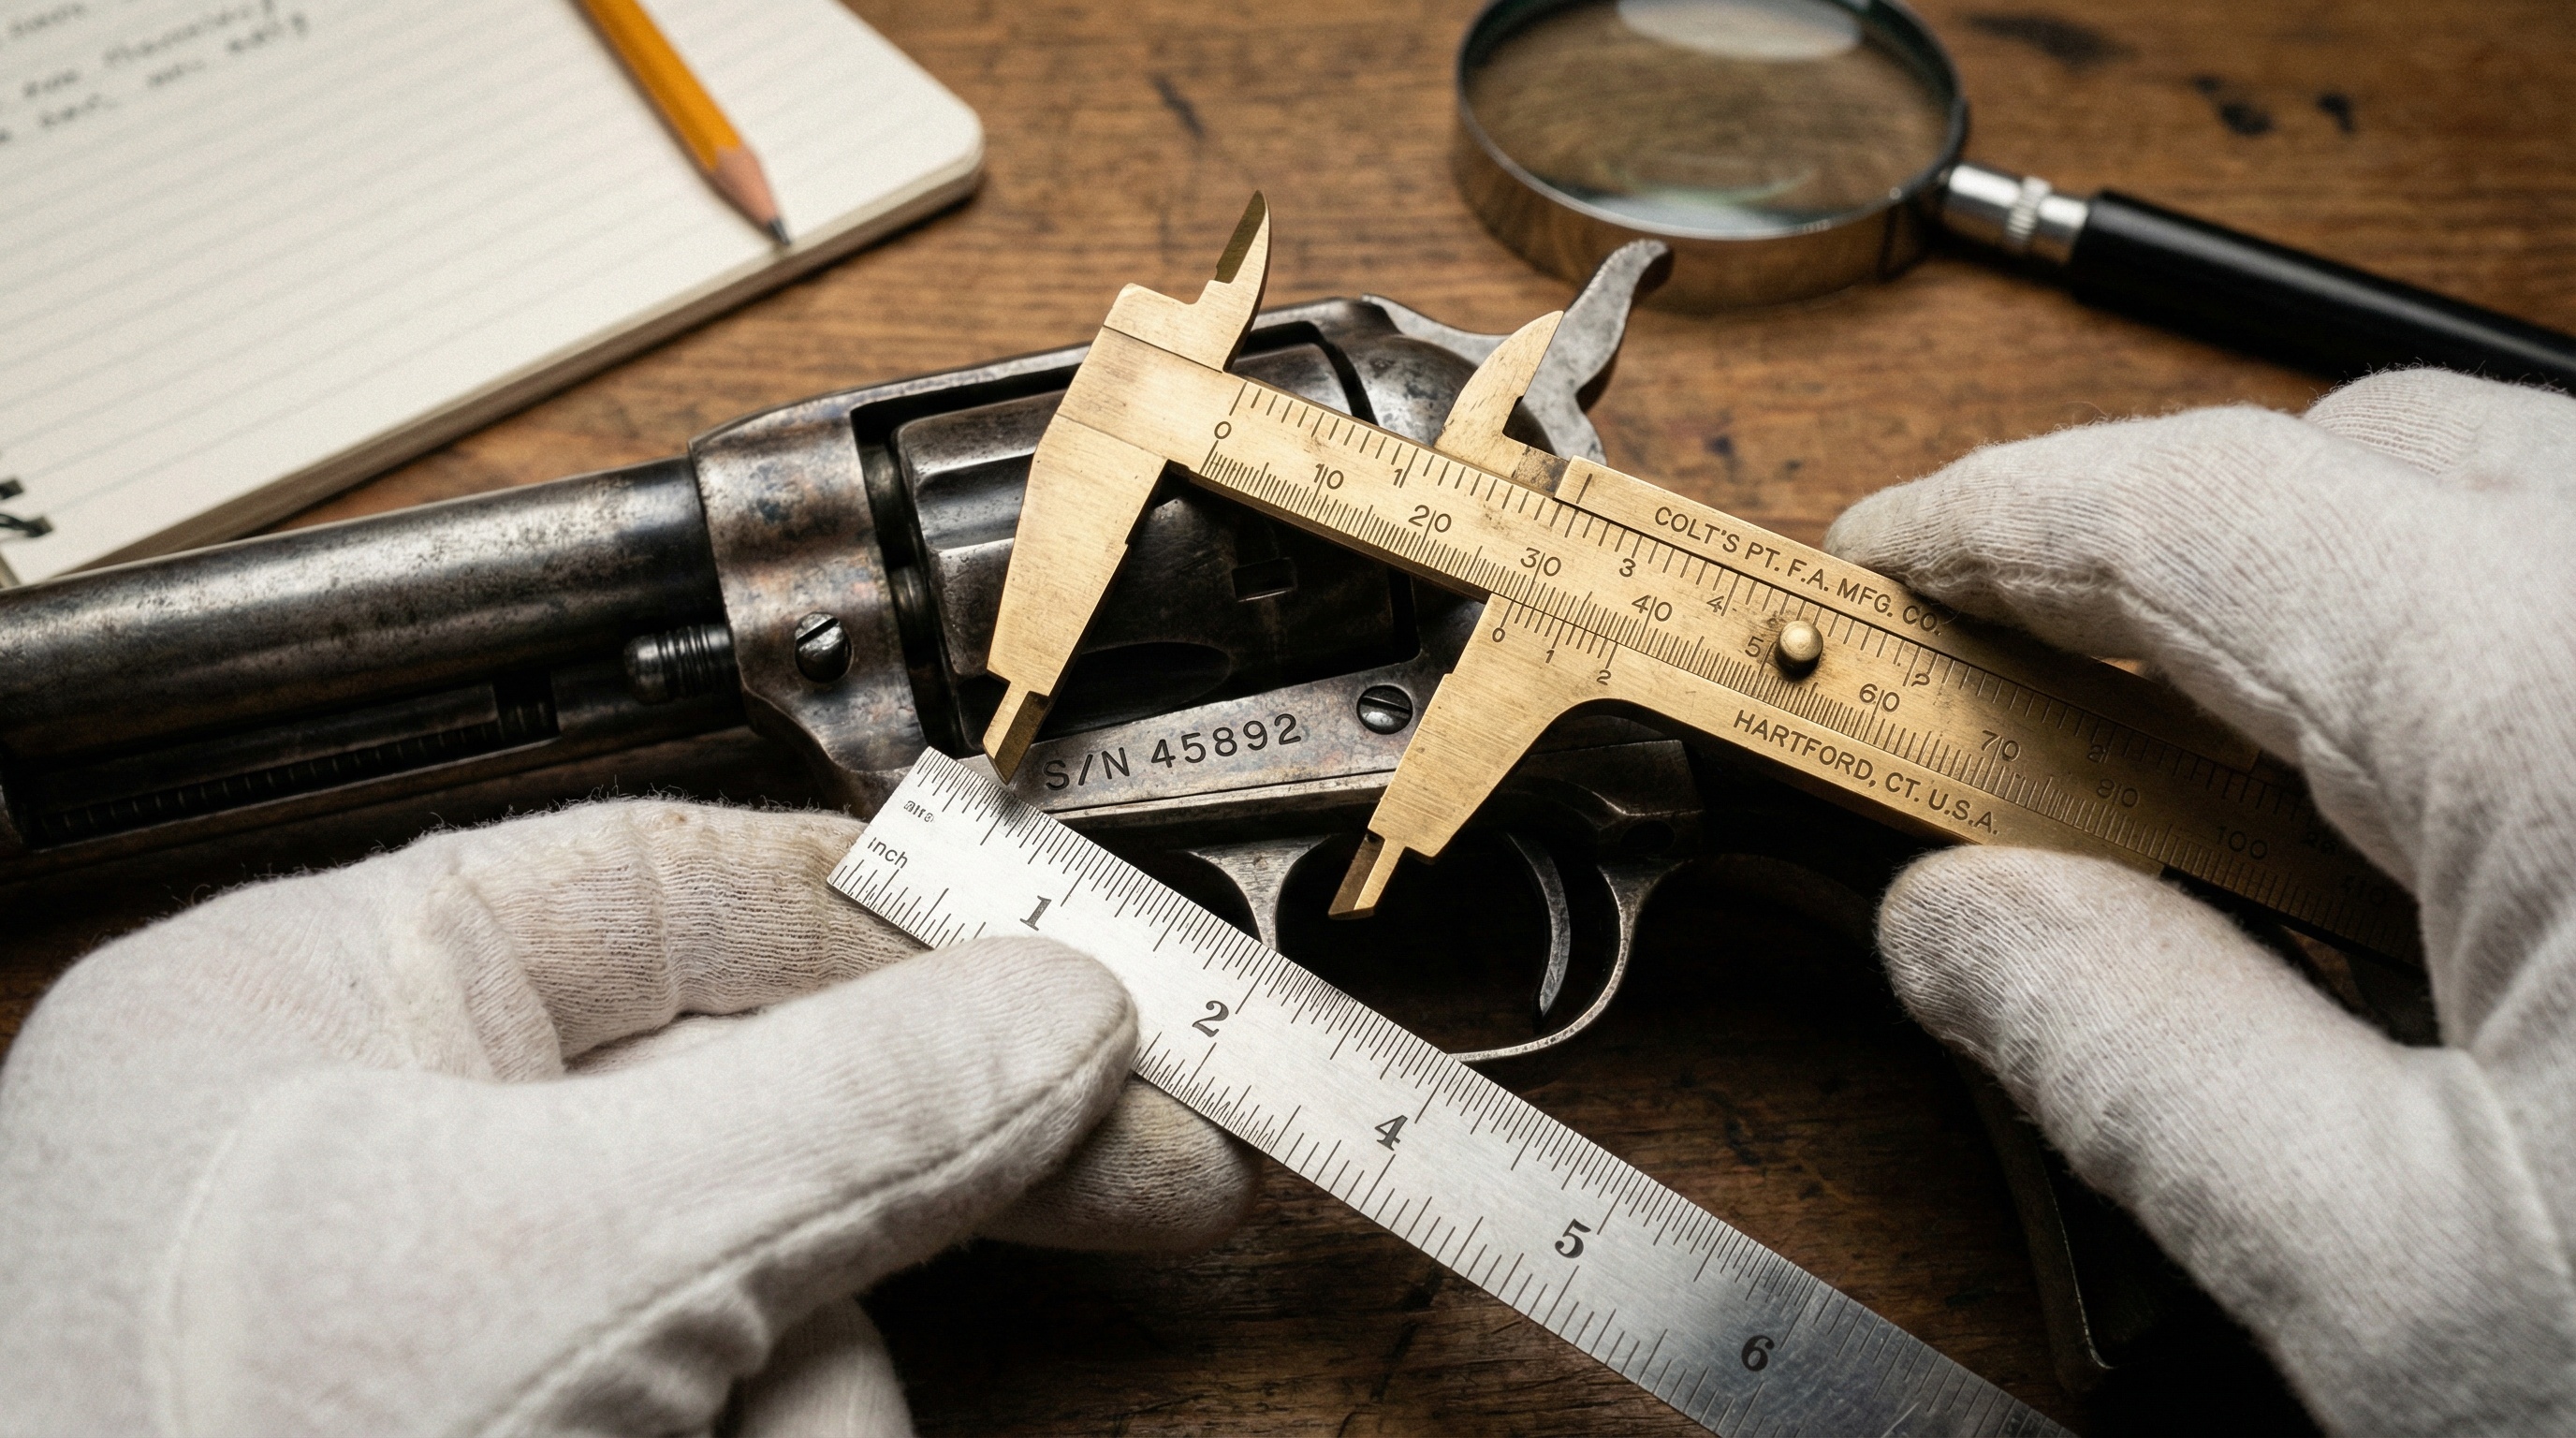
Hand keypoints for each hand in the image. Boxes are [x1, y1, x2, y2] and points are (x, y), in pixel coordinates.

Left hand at [0, 800, 1257, 1435]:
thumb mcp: (589, 1264)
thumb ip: (848, 1110)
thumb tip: (1051, 1011)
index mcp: (312, 1000)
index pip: (662, 884)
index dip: (887, 919)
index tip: (1068, 964)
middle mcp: (373, 1141)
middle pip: (746, 1103)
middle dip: (914, 1190)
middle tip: (1143, 1175)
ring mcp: (434, 1318)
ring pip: (755, 1295)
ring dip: (826, 1398)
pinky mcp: (504, 1434)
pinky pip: (721, 1405)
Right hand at [1824, 369, 2575, 1432]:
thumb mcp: (2399, 1287)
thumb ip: (2124, 1057)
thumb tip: (1955, 924)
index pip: (2208, 513)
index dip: (1999, 519)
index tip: (1886, 562)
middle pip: (2375, 463)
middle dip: (2170, 562)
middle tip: (2037, 728)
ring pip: (2527, 517)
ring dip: (2336, 620)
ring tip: (2241, 816)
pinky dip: (2486, 683)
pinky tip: (2451, 857)